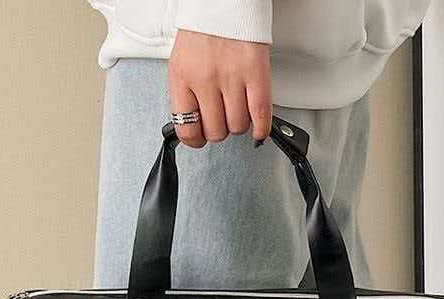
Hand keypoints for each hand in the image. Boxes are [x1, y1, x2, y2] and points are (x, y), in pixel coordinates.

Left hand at [168, 29, 271, 148]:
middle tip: (222, 120)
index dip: (195, 139)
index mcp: (182, 78)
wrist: (224, 1)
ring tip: (238, 112)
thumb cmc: (203, 32)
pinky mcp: (256, 73)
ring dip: (239, 125)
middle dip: (220, 131)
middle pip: (216, 131)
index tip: (200, 137)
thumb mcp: (182, 64)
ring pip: (238, 126)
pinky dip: (261, 128)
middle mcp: (205, 79)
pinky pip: (261, 115)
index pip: (186, 129)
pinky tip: (258, 128)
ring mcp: (231, 77)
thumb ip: (186, 95)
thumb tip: (195, 126)